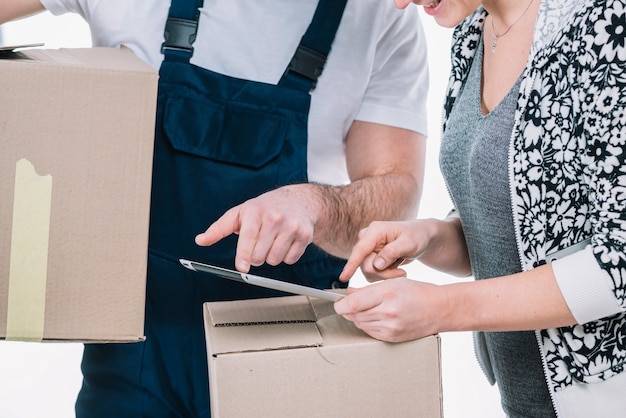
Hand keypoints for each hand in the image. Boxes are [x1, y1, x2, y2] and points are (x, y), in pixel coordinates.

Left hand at [195, 185, 316, 272]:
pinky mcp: (305, 235)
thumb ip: (219, 229)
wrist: (298, 200)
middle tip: (258, 245)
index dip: (245, 253)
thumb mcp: (240, 213)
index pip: (249, 236)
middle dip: (256, 257)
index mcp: (255, 211)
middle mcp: (275, 217)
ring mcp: (291, 226)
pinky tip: (286, 242)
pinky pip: (290, 259)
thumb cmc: (264, 208)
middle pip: (260, 255)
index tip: (242, 267)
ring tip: (273, 241)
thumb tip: (200, 240)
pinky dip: (286, 256)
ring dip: (271, 257)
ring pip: (275, 259)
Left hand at [334, 278, 448, 341]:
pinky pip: (370, 332)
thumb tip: (347, 294)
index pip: (353, 304)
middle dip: (349, 309)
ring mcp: (390, 328)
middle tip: (352, 302)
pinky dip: (368, 324)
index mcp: (387, 294)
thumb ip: (367, 290)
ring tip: (370, 308)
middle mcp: (388, 313)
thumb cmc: (416, 292)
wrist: (439, 309)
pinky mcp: (392, 338)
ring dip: (358, 317)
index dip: (340, 304)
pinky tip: (377, 316)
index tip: (337, 302)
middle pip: (354, 315)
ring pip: (360, 324)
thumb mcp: (392, 283)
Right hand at [339, 220, 426, 281]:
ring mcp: (367, 248)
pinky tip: (395, 268)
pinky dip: (384, 275)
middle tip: (402, 273)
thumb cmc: (416, 236)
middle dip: (384, 274)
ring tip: (400, 270)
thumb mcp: (409, 243)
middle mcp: (367, 238)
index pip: (360, 250)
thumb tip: (377, 264)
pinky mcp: (369, 257)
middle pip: (365, 265)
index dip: (351, 264)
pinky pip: (371, 273)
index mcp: (375, 231)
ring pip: (368, 272)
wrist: (419, 237)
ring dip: (385, 275)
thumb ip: (392, 252)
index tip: (343, 277)